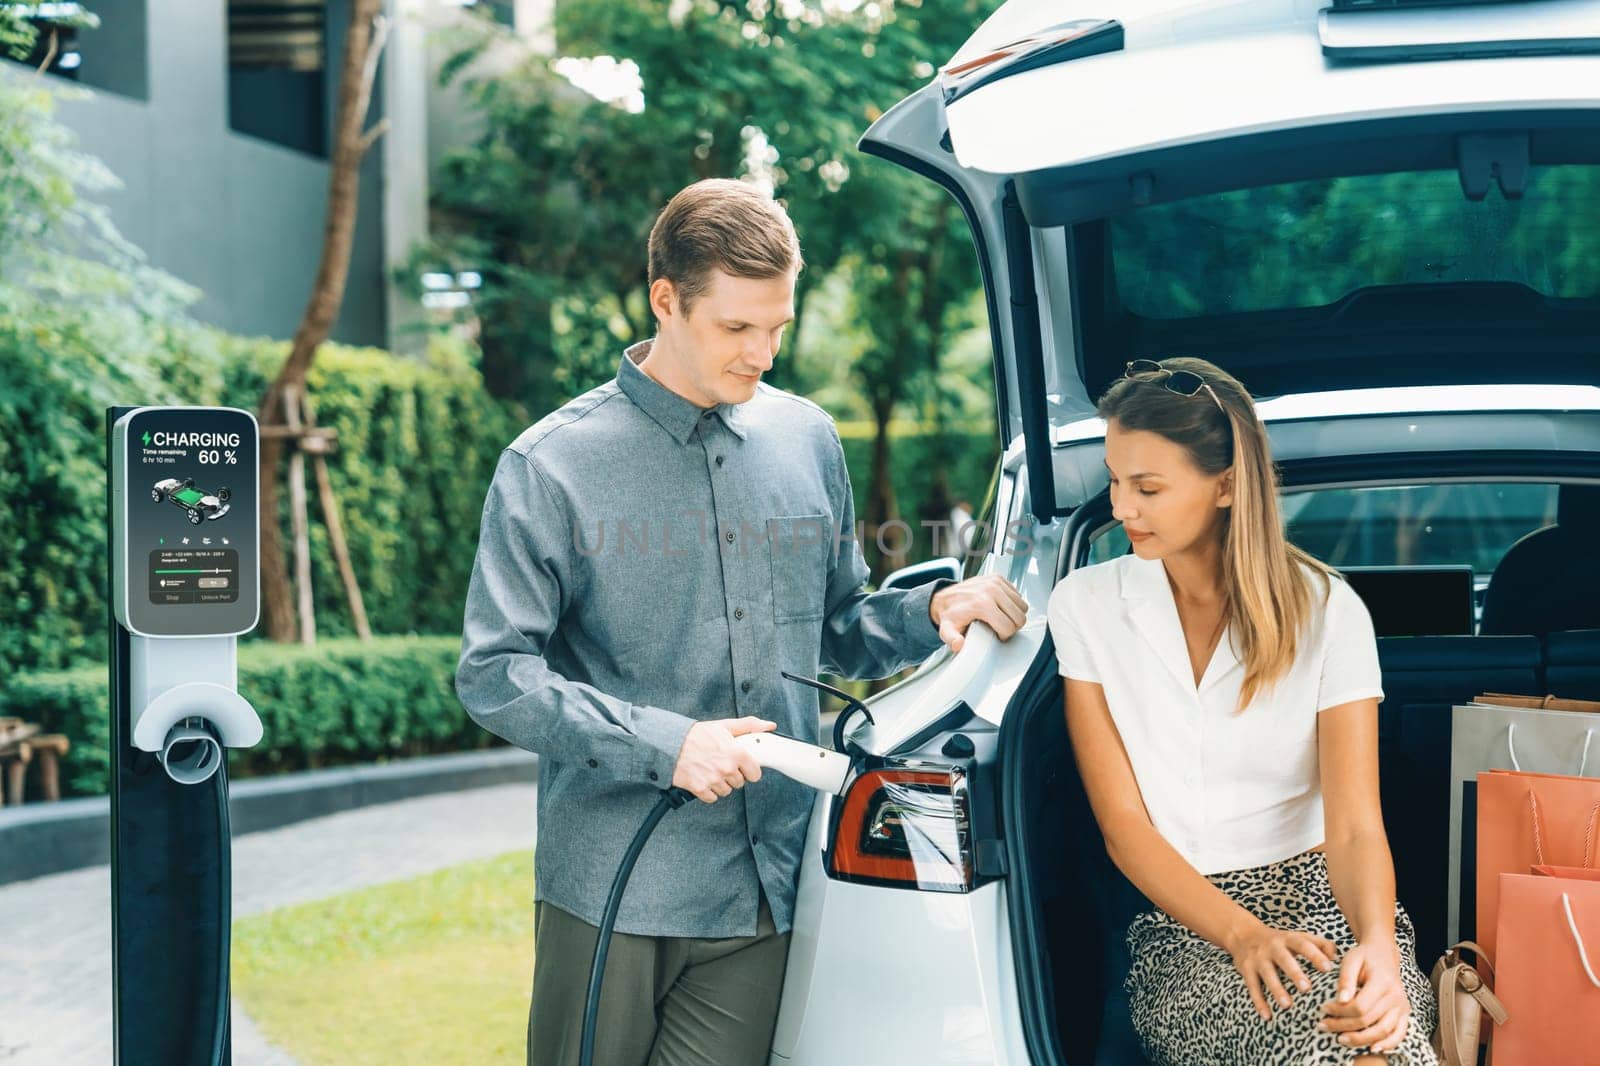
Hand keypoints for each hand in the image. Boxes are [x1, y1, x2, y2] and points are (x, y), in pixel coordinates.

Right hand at [671, 717, 775, 802]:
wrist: (670, 743)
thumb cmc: (696, 734)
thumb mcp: (724, 726)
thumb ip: (749, 725)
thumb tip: (769, 725)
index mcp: (736, 753)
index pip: (755, 774)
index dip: (749, 770)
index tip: (743, 766)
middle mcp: (727, 768)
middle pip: (739, 783)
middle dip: (732, 775)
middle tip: (721, 764)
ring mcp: (714, 780)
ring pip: (726, 791)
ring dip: (720, 783)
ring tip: (710, 770)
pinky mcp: (700, 789)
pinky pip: (712, 797)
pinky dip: (708, 791)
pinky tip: (703, 778)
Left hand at [930, 575, 1027, 652]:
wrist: (945, 598)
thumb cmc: (950, 615)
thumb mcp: (947, 630)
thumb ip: (952, 639)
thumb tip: (958, 644)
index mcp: (981, 604)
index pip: (1008, 626)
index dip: (1004, 636)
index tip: (997, 635)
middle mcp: (990, 590)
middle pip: (1019, 617)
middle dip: (1012, 626)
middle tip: (1001, 628)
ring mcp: (995, 582)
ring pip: (1022, 606)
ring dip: (1014, 615)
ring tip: (1002, 618)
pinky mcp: (998, 578)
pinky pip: (1018, 595)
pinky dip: (1013, 604)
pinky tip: (1001, 607)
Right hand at [1226, 920, 1339, 1019]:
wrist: (1243, 934)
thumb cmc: (1280, 941)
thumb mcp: (1298, 936)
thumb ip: (1320, 944)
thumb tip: (1336, 958)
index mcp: (1288, 939)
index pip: (1303, 944)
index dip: (1315, 955)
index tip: (1328, 968)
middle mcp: (1272, 947)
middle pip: (1284, 959)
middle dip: (1294, 973)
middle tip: (1307, 988)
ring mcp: (1258, 958)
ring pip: (1267, 974)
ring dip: (1276, 989)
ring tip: (1287, 1005)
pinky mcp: (1246, 969)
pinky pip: (1252, 986)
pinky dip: (1259, 1002)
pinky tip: (1267, 1016)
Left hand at [1320, 938, 1411, 1053]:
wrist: (1383, 954)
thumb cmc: (1364, 957)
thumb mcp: (1351, 960)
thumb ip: (1345, 979)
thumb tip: (1340, 1000)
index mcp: (1383, 982)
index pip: (1360, 1006)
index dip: (1339, 1011)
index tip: (1323, 1008)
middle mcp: (1396, 996)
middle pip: (1369, 1020)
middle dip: (1343, 1026)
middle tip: (1323, 1026)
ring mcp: (1402, 1007)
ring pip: (1383, 1031)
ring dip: (1361, 1039)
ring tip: (1341, 1039)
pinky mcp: (1404, 1013)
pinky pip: (1399, 1034)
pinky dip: (1388, 1044)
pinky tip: (1372, 1048)